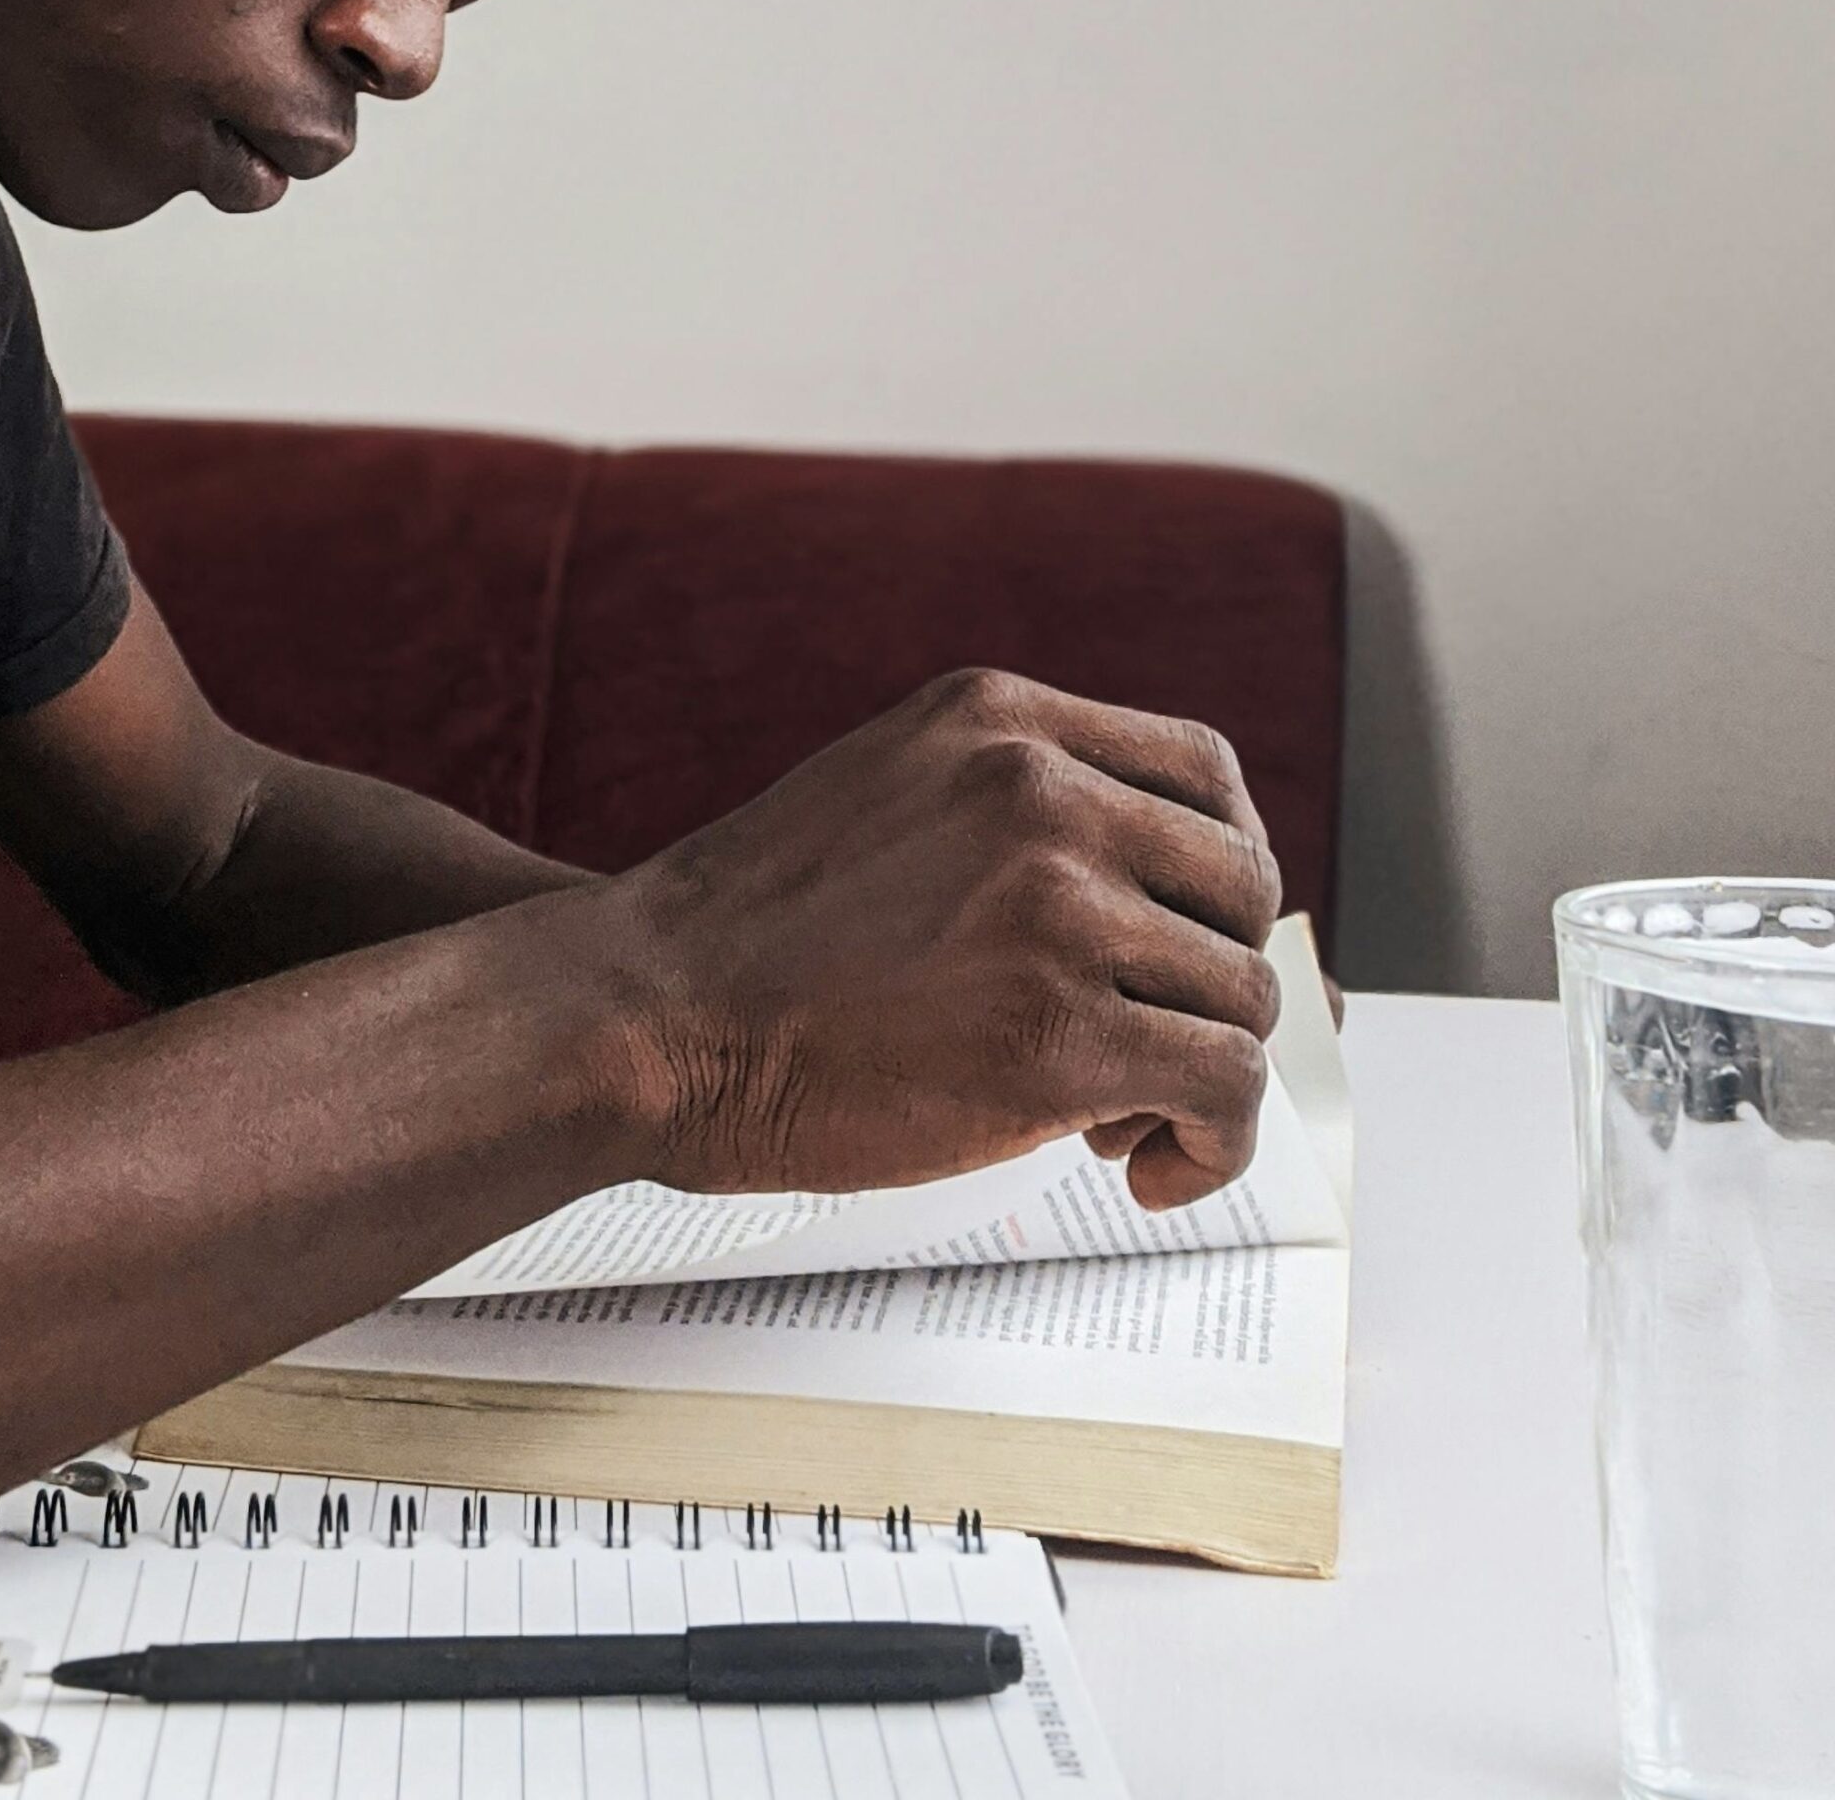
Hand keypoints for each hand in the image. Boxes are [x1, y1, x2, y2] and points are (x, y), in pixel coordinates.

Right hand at [604, 670, 1282, 1210]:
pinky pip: (1223, 1089)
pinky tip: (1145, 1167)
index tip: (1190, 936)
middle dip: (1214, 976)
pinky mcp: (1058, 1036)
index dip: (1222, 868)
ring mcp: (1055, 910)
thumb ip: (1008, 805)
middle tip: (1146, 1039)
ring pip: (1241, 995)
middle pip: (1243, 884)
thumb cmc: (748, 934)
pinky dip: (1212, 1146)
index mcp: (1000, 722)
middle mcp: (1041, 794)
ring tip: (1120, 1114)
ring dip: (1202, 1072)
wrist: (646, 1015)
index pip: (1205, 772)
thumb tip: (1144, 891)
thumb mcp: (886, 790)